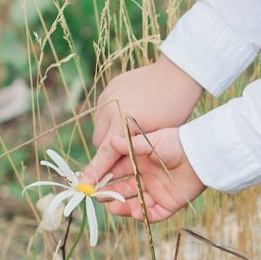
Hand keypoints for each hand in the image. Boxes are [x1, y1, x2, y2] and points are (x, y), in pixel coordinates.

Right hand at [85, 58, 202, 185]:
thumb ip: (135, 151)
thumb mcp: (157, 135)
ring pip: (102, 127)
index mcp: (122, 123)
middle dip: (109, 153)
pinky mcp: (110, 89)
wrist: (177, 73)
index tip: (83, 186)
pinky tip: (131, 118)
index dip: (94, 172)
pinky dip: (114, 119)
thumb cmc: (175, 108)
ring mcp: (108, 97)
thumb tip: (117, 166)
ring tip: (131, 136)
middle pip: (100, 142)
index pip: (104, 154)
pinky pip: (105, 112)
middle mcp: (109, 109)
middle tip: (125, 159)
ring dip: (111, 135)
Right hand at [104, 128, 205, 223]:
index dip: (101, 176)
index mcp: (139, 161)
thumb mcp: (150, 141)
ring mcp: (157, 191)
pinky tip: (135, 212)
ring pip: (135, 203)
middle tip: (97, 196)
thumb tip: (110, 141)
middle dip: (109, 193)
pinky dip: (143, 215)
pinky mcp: (169, 203)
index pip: (116, 170)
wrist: (201, 154)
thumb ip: (129, 144)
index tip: (86, 182)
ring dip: (123, 206)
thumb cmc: (176, 142)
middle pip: (122, 189)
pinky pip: (153, 214)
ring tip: (113, 207)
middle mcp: (146, 177)